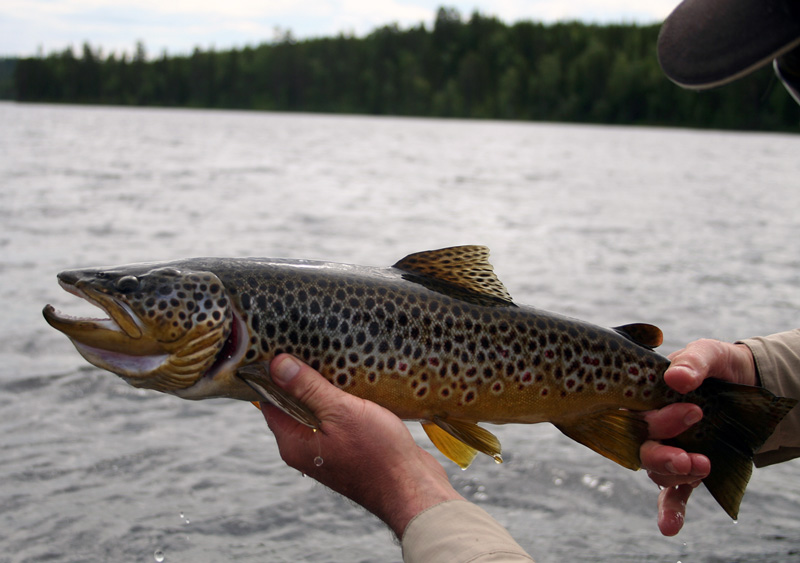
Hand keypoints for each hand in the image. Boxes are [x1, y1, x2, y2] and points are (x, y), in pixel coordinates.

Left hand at [259, 354, 462, 536]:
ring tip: (335, 357)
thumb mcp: (341, 412)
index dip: (273, 374)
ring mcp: (329, 450)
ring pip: (319, 410)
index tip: (281, 346)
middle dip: (301, 377)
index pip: (270, 401)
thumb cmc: (377, 454)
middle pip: (294, 404)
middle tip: (309, 344)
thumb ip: (308, 388)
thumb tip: (277, 364)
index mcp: (294, 443)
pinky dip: (344, 400)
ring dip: (327, 387)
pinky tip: (356, 381)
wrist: (413, 488)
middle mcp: (306, 448)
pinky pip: (339, 418)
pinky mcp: (351, 448)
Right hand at [640, 339, 756, 534]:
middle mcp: (650, 426)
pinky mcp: (688, 469)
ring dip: (674, 474)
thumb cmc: (720, 365)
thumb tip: (676, 379)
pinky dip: (669, 510)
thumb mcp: (711, 354)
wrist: (749, 384)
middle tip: (690, 457)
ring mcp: (668, 448)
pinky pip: (671, 493)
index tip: (693, 412)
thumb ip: (693, 361)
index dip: (657, 421)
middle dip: (662, 455)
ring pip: (656, 469)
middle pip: (640, 447)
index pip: (635, 414)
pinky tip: (669, 527)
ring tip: (703, 466)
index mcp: (644, 397)